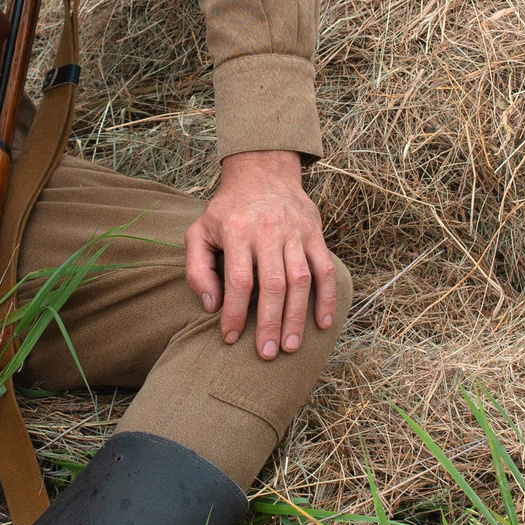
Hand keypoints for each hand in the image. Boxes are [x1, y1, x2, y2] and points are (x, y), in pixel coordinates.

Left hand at [186, 150, 338, 360]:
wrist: (262, 171)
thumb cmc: (227, 209)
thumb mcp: (199, 231)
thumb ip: (197, 268)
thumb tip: (211, 304)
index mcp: (237, 232)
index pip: (239, 281)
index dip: (235, 313)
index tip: (230, 338)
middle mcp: (268, 232)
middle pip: (273, 285)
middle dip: (270, 323)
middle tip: (267, 353)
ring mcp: (295, 232)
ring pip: (300, 280)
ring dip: (297, 316)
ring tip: (290, 346)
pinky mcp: (313, 233)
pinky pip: (324, 268)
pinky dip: (327, 297)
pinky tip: (322, 323)